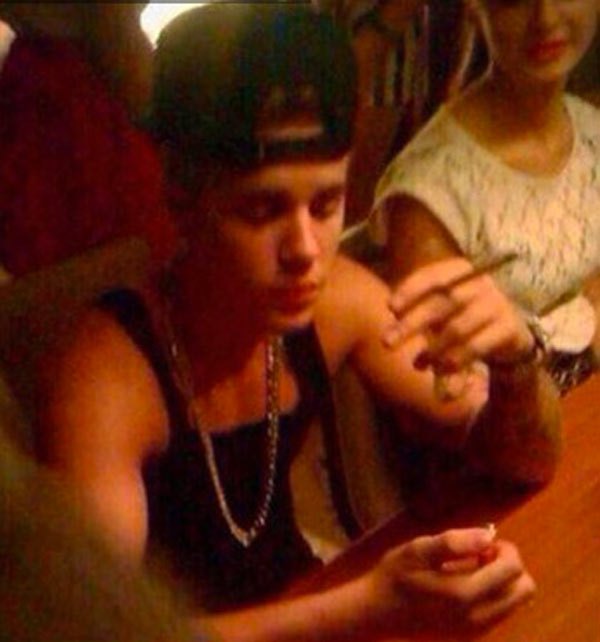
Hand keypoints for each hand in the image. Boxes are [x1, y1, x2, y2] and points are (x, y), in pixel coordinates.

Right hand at [368, 527, 534, 634]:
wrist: (377, 612)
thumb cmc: (395, 575)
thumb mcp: (418, 549)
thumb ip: (454, 542)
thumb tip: (488, 534)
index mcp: (466, 593)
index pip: (513, 570)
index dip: (506, 549)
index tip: (484, 541)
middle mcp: (478, 618)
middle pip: (524, 590)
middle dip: (510, 566)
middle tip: (481, 554)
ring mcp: (477, 631)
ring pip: (516, 603)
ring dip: (504, 581)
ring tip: (473, 567)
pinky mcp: (472, 636)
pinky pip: (502, 613)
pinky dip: (495, 594)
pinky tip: (468, 583)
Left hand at [383, 258, 533, 371]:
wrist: (510, 335)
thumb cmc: (463, 317)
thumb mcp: (441, 308)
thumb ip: (418, 309)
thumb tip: (392, 316)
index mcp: (460, 271)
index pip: (433, 276)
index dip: (410, 290)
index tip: (390, 308)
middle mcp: (480, 283)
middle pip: (441, 303)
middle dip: (411, 324)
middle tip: (387, 343)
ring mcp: (497, 304)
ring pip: (457, 328)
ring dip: (432, 349)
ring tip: (417, 363)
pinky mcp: (509, 328)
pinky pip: (476, 346)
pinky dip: (454, 360)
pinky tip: (441, 369)